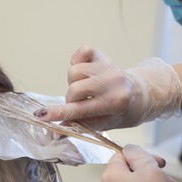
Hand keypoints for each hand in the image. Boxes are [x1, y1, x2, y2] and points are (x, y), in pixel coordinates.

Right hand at [34, 46, 181, 130]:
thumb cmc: (120, 113)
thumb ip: (80, 125)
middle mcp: (113, 81)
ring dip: (75, 82)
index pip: (79, 109)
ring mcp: (108, 65)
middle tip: (81, 103)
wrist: (139, 95)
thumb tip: (57, 129)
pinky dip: (78, 61)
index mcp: (114, 103)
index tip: (41, 115)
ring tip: (86, 89)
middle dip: (72, 99)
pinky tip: (85, 73)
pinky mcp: (103, 55)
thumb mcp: (103, 125)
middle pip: (74, 89)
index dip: (58, 113)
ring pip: (74, 72)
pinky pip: (81, 52)